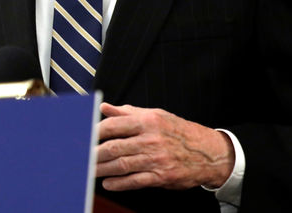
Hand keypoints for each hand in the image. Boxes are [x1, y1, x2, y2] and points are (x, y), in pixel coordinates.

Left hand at [95, 103, 234, 190]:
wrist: (209, 152)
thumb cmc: (179, 131)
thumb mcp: (155, 115)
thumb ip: (127, 113)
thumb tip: (104, 108)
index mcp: (147, 121)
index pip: (114, 126)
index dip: (95, 132)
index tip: (85, 137)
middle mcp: (151, 139)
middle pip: (114, 147)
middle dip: (94, 154)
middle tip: (82, 157)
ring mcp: (156, 159)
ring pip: (122, 165)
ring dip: (102, 169)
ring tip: (89, 170)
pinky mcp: (162, 176)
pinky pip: (136, 181)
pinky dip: (119, 183)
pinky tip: (108, 182)